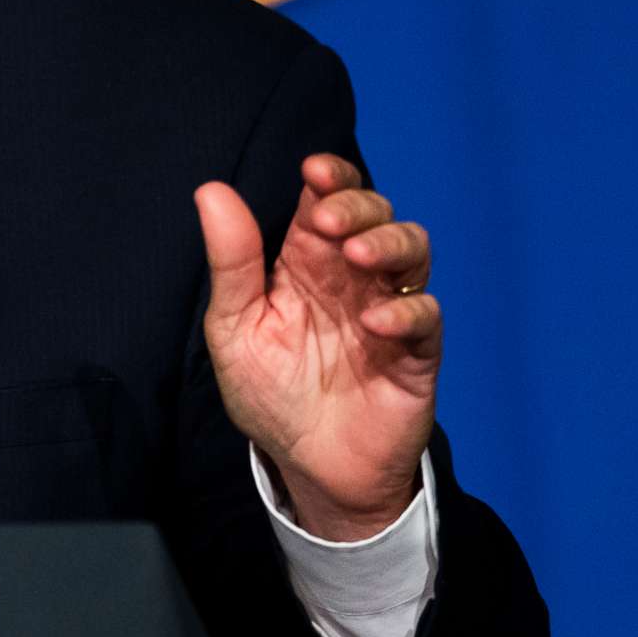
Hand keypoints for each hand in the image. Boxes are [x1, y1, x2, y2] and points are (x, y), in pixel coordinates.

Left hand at [193, 154, 439, 540]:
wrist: (309, 465)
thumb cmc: (270, 392)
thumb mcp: (235, 327)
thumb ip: (231, 262)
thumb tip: (211, 189)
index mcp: (306, 262)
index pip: (325, 200)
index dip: (329, 176)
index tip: (314, 170)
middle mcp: (352, 277)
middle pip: (373, 214)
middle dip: (357, 206)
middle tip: (329, 222)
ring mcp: (388, 309)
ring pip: (412, 251)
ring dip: (390, 244)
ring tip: (358, 258)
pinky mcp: (415, 352)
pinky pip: (426, 317)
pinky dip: (406, 312)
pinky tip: (375, 323)